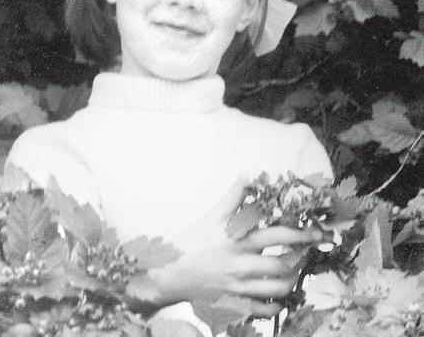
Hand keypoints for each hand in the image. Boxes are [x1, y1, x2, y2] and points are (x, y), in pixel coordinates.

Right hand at [132, 177, 323, 316]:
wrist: (169, 274)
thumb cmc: (191, 243)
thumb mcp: (212, 217)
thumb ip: (233, 198)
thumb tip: (247, 176)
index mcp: (237, 240)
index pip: (277, 234)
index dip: (301, 232)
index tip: (316, 229)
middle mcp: (241, 264)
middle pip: (283, 263)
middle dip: (303, 255)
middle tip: (313, 248)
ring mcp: (239, 286)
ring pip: (278, 288)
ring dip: (294, 278)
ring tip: (298, 268)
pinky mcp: (235, 303)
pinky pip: (264, 310)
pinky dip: (278, 304)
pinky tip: (281, 295)